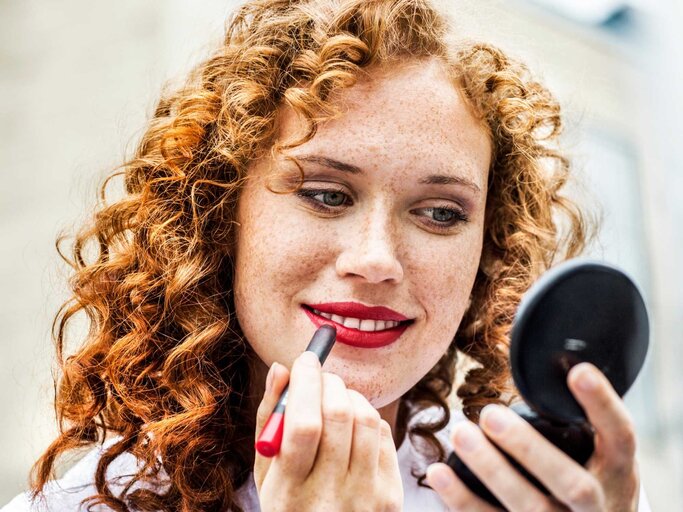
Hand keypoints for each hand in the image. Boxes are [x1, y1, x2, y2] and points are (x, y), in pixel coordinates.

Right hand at [254, 351, 403, 511]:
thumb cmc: (289, 505)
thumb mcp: (266, 473)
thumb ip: (269, 419)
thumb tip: (280, 369)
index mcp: (289, 493)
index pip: (304, 425)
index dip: (305, 383)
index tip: (303, 360)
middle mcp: (330, 497)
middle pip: (340, 416)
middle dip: (329, 382)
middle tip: (319, 377)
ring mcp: (366, 498)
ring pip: (367, 419)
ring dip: (349, 396)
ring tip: (334, 401)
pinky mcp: (391, 497)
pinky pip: (385, 435)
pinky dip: (367, 418)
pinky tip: (352, 427)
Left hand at [426, 362, 639, 510]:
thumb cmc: (592, 479)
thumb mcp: (603, 455)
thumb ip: (581, 421)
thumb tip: (549, 360)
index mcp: (619, 473)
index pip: (621, 436)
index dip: (602, 404)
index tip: (578, 371)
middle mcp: (599, 506)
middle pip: (570, 484)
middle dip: (529, 449)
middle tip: (490, 415)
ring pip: (529, 507)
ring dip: (490, 470)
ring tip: (460, 433)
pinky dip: (462, 500)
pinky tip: (438, 473)